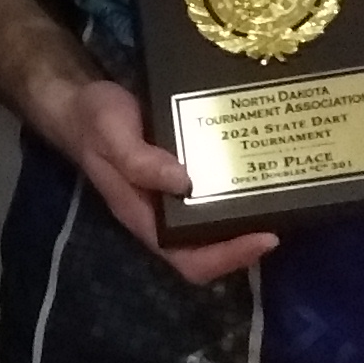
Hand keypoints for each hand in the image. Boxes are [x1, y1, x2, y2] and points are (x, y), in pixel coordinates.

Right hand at [45, 71, 274, 289]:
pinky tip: (257, 166)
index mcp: (144, 218)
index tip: (265, 237)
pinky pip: (214, 192)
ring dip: (245, 217)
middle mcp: (162, 214)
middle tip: (283, 215)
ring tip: (279, 193)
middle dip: (246, 243)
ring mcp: (172, 197)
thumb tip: (183, 182)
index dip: (228, 258)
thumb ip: (139, 160)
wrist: (79, 102)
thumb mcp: (110, 135)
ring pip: (214, 223)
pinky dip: (237, 188)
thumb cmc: (93, 122)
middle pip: (209, 250)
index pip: (189, 260)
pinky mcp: (182, 175)